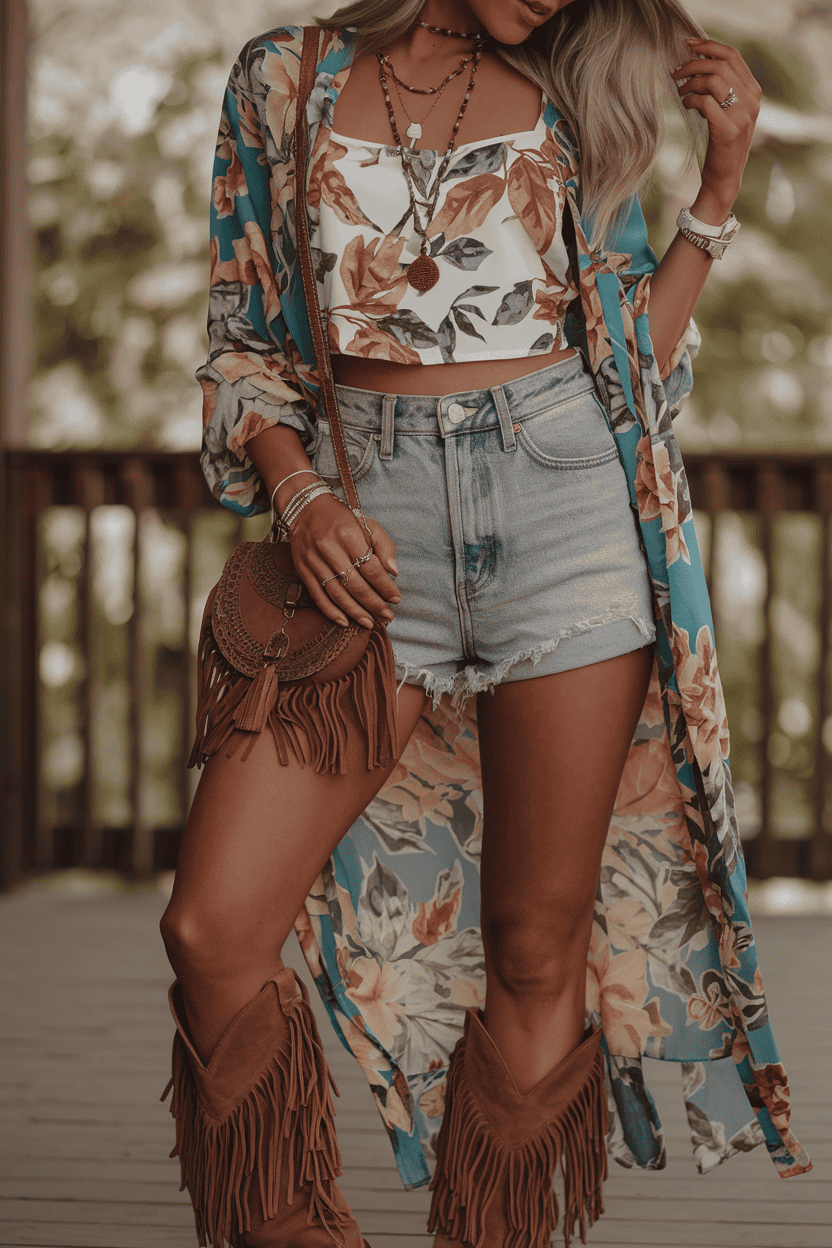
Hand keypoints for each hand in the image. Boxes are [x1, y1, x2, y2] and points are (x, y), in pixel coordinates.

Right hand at [287, 493, 400, 629]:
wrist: (304, 508)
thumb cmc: (340, 518)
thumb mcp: (366, 523)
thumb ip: (384, 545)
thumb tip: (393, 572)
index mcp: (348, 535)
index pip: (371, 568)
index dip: (385, 587)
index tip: (395, 598)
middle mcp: (329, 549)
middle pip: (355, 584)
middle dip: (373, 604)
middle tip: (387, 616)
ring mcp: (314, 561)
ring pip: (337, 593)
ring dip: (355, 612)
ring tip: (369, 623)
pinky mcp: (303, 569)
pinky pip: (317, 595)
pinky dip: (330, 611)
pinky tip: (344, 621)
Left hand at [672, 37, 761, 214]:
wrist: (725, 177)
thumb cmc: (721, 143)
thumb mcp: (726, 112)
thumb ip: (721, 89)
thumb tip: (698, 62)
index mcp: (753, 92)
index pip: (733, 56)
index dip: (709, 46)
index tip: (688, 45)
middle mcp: (752, 101)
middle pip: (721, 64)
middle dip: (694, 63)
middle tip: (676, 72)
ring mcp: (743, 116)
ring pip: (713, 80)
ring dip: (690, 81)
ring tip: (680, 90)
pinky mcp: (729, 130)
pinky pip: (706, 102)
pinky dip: (691, 99)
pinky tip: (686, 104)